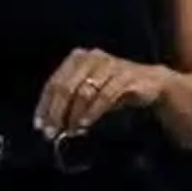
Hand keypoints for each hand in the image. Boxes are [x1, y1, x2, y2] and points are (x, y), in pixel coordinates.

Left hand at [35, 47, 168, 139]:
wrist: (152, 83)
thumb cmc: (114, 88)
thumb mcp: (88, 90)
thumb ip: (69, 102)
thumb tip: (48, 124)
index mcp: (78, 58)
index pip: (54, 83)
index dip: (45, 105)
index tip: (40, 126)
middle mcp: (92, 57)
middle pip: (66, 87)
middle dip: (57, 113)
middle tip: (52, 133)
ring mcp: (110, 66)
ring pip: (84, 92)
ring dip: (74, 115)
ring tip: (70, 131)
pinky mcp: (126, 77)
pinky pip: (104, 97)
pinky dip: (92, 113)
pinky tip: (85, 125)